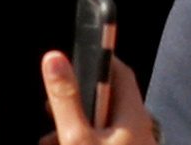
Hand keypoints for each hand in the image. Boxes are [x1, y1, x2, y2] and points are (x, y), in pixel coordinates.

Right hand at [44, 50, 159, 144]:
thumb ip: (66, 100)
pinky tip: (65, 144)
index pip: (120, 72)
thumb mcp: (78, 138)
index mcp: (133, 115)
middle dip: (78, 99)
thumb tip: (54, 59)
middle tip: (54, 102)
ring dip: (76, 125)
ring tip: (52, 135)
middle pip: (108, 100)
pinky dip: (85, 140)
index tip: (76, 54)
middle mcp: (138, 129)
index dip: (97, 58)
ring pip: (103, 126)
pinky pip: (104, 142)